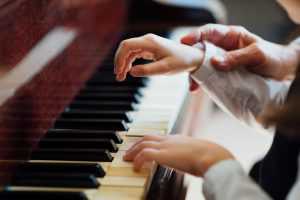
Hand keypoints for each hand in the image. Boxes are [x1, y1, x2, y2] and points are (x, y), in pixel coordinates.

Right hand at [114, 34, 203, 80]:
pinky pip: (135, 53)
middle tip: (118, 77)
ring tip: (121, 76)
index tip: (119, 72)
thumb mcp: (164, 69)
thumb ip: (147, 71)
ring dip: (124, 63)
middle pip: (126, 47)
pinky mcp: (150, 49)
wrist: (192, 57)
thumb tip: (131, 72)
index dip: (119, 59)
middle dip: (119, 61)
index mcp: (149, 42)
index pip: (127, 46)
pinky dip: (130, 62)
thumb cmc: (181, 61)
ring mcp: (148, 44)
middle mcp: (147, 40)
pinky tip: (129, 71)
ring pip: (129, 51)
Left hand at [123, 135, 234, 176]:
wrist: (213, 156)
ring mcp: (166, 146)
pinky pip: (145, 155)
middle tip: (129, 152)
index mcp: (178, 139)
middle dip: (136, 144)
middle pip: (147, 137)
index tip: (143, 147)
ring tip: (127, 159)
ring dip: (133, 151)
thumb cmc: (210, 156)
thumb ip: (193, 156)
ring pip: (143, 143)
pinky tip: (136, 168)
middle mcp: (170, 140)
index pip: (159, 137)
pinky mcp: (163, 154)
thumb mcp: (198, 154)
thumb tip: (195, 163)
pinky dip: (138, 160)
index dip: (148, 141)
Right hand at [181, 24, 298, 79]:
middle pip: (202, 50)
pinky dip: (203, 82)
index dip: (195, 36)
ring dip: (196, 74)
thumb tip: (215, 62)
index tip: (184, 42)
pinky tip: (198, 88)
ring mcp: (223, 62)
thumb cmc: (274, 57)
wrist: (284, 72)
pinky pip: (210, 77)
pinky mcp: (224, 75)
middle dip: (191, 58)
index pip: (210, 32)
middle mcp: (224, 48)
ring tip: (192, 84)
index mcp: (231, 36)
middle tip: (184, 67)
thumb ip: (237, 57)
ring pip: (203, 65)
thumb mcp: (257, 55)